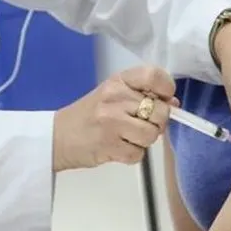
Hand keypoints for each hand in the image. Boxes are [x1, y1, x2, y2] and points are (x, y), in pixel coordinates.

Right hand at [52, 65, 175, 171]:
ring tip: (128, 137)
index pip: (154, 75)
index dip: (166, 89)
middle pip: (160, 111)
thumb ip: (142, 95)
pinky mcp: (110, 145)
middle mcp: (115, 98)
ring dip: (145, 140)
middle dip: (157, 122)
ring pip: (152, 134)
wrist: (57, 137)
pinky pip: (139, 154)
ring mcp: (112, 122)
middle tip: (142, 124)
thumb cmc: (89, 115)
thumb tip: (173, 103)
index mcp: (118, 81)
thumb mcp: (113, 95)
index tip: (163, 99)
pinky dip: (132, 155)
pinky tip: (118, 147)